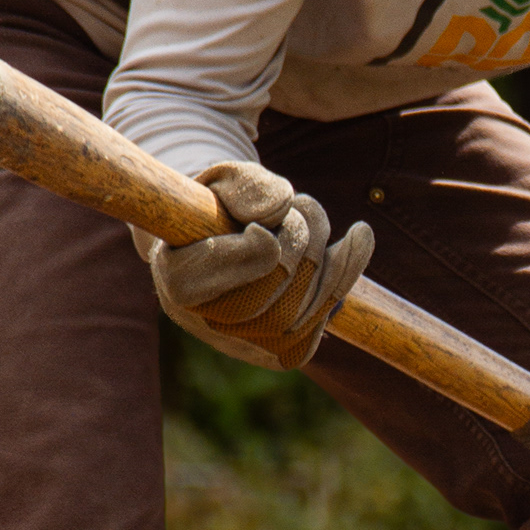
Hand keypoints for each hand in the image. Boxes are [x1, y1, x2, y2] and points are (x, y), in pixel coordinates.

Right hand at [139, 161, 372, 370]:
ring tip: (313, 215)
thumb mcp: (226, 179)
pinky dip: (344, 277)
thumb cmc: (224, 203)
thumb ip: (246, 185)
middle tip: (300, 207)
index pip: (210, 284)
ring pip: (298, 317)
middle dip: (298, 246)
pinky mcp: (279, 350)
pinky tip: (354, 240)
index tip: (262, 227)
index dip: (247, 253)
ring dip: (325, 257)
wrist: (229, 234)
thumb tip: (278, 209)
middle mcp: (205, 322)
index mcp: (175, 279)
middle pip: (264, 303)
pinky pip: (318, 324)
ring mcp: (243, 343)